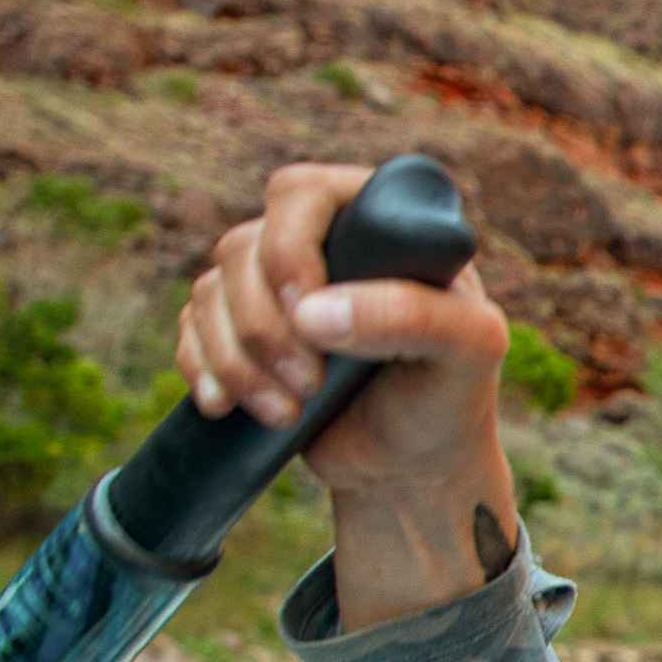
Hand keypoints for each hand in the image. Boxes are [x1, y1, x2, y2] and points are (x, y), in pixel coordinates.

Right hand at [174, 161, 510, 505]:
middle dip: (264, 325)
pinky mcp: (242, 330)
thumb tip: (311, 313)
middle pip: (244, 246)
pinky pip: (192, 327)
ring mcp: (276, 286)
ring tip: (285, 412)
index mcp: (379, 223)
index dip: (289, 250)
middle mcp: (321, 243)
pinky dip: (202, 367)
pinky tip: (226, 405)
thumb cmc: (451, 399)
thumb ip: (414, 317)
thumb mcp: (469, 352)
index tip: (307, 315)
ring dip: (236, 357)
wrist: (410, 468)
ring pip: (211, 288)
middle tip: (310, 385)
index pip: (303, 193)